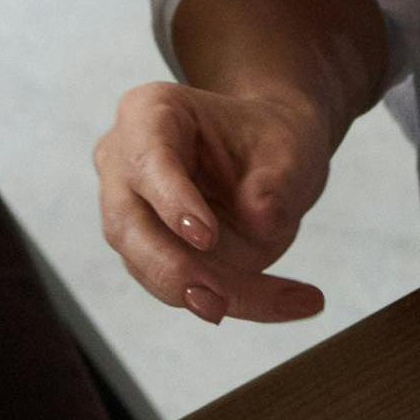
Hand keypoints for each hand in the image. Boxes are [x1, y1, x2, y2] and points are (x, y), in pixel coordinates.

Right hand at [97, 80, 336, 326]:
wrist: (270, 160)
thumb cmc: (271, 141)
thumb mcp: (290, 148)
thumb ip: (277, 180)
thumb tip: (261, 218)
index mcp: (149, 114)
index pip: (147, 160)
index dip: (172, 201)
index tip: (206, 237)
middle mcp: (125, 164)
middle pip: (128, 226)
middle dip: (173, 270)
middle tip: (219, 305)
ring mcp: (131, 213)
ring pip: (151, 269)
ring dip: (219, 295)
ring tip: (294, 300)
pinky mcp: (151, 255)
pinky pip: (183, 289)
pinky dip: (238, 301)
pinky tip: (293, 302)